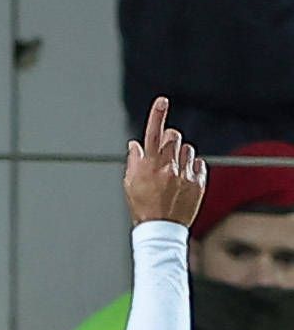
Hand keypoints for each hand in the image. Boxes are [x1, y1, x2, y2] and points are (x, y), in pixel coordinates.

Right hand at [123, 95, 206, 227]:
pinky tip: (183, 180)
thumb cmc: (143, 207)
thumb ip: (134, 161)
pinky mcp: (198, 182)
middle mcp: (169, 167)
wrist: (161, 229)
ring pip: (188, 149)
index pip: (153, 133)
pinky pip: (198, 163)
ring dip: (181, 155)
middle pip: (174, 136)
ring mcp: (185, 174)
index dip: (157, 115)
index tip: (162, 100)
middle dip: (170, 138)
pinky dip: (191, 167)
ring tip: (173, 172)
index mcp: (149, 166)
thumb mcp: (130, 184)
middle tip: (165, 150)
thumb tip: (136, 145)